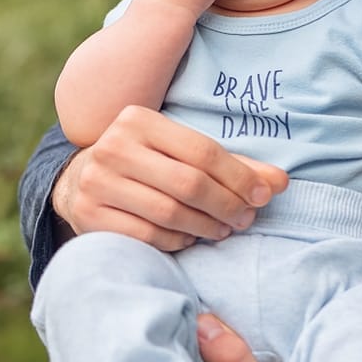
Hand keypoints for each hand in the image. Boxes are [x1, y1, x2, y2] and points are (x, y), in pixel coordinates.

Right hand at [53, 106, 287, 251]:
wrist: (81, 181)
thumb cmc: (146, 164)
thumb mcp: (181, 152)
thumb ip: (230, 165)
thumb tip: (280, 183)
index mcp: (138, 120)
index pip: (202, 151)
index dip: (239, 176)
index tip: (263, 196)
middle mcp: (113, 147)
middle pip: (188, 183)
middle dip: (226, 205)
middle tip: (246, 218)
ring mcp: (97, 183)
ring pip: (169, 213)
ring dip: (206, 226)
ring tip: (223, 229)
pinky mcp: (90, 216)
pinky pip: (148, 236)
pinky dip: (178, 241)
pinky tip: (190, 238)